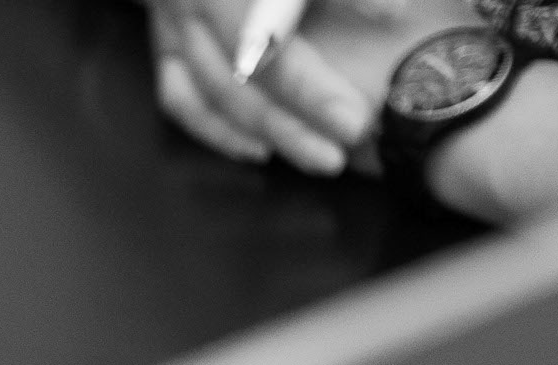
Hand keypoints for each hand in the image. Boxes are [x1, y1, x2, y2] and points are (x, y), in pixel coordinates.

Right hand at [147, 0, 418, 174]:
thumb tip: (393, 13)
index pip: (272, 34)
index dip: (313, 84)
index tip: (354, 110)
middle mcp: (195, 7)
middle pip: (248, 75)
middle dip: (303, 112)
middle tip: (353, 135)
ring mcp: (174, 30)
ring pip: (219, 96)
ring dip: (272, 130)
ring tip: (322, 157)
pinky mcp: (164, 47)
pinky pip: (182, 100)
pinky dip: (217, 130)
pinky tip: (259, 151)